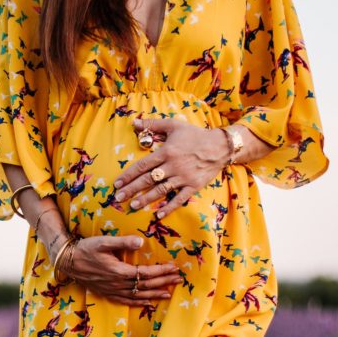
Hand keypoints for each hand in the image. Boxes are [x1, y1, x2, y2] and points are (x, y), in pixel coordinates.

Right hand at [64, 234, 182, 306]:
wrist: (67, 261)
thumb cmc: (85, 249)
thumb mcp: (103, 242)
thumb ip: (123, 242)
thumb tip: (141, 241)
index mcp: (119, 271)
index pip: (145, 273)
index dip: (161, 271)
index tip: (174, 267)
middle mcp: (118, 284)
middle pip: (145, 285)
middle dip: (163, 282)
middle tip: (178, 279)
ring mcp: (112, 291)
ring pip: (138, 295)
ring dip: (155, 294)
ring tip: (169, 293)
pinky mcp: (107, 294)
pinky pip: (126, 301)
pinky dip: (139, 302)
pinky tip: (148, 302)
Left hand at [112, 117, 232, 218]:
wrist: (220, 146)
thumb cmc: (195, 135)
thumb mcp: (173, 125)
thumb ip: (152, 124)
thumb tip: (133, 122)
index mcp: (166, 152)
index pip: (142, 165)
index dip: (129, 175)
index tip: (117, 183)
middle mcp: (173, 166)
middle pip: (148, 180)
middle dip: (132, 189)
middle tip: (119, 197)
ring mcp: (183, 177)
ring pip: (161, 190)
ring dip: (146, 199)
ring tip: (133, 205)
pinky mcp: (193, 186)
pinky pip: (180, 199)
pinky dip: (169, 207)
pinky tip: (159, 214)